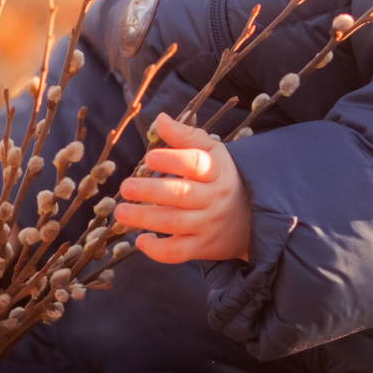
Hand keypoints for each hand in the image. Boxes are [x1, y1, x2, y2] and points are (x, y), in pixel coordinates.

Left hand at [112, 115, 250, 263]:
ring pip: (175, 223)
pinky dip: (156, 250)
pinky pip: (177, 253)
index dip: (172, 160)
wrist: (252, 219)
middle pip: (181, 195)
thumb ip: (185, 136)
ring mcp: (208, 224)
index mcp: (217, 171)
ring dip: (144, 218)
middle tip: (125, 187)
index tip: (150, 157)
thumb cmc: (221, 179)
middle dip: (150, 191)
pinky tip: (140, 239)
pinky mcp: (202, 247)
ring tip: (121, 212)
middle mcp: (213, 198)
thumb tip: (160, 119)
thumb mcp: (212, 152)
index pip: (197, 164)